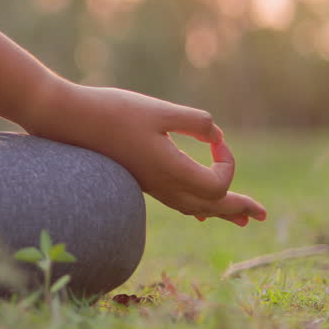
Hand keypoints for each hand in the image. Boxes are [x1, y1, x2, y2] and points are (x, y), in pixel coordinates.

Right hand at [27, 83, 266, 225]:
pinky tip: (200, 211)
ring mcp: (149, 186)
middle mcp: (162, 185)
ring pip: (193, 207)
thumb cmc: (112, 111)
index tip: (216, 139)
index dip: (226, 162)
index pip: (217, 185)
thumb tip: (216, 136)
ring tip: (242, 218)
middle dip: (237, 208)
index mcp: (170, 171)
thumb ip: (194, 122)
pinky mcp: (140, 180)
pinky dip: (196, 205)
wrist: (67, 120)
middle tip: (262, 214)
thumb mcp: (159, 110)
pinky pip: (177, 202)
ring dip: (220, 210)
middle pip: (210, 206)